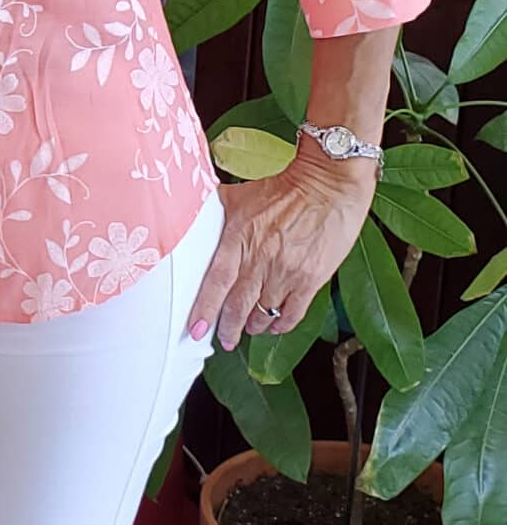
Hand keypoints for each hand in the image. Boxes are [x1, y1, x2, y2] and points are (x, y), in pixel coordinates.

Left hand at [188, 146, 375, 352]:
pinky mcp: (311, 278)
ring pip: (264, 312)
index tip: (196, 330)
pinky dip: (281, 324)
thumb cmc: (287, 188)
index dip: (205, 309)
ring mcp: (287, 271)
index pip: (217, 281)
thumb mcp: (241, 194)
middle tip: (225, 339)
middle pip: (239, 304)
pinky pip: (293, 312)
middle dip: (229, 327)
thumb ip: (217, 210)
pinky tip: (275, 326)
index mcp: (239, 237)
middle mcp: (261, 258)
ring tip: (250, 329)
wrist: (329, 185)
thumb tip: (194, 214)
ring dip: (254, 325)